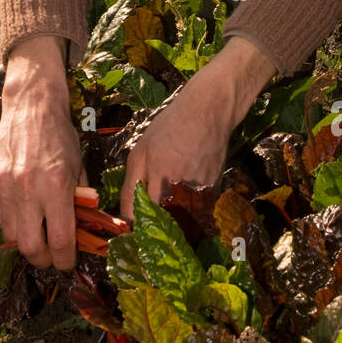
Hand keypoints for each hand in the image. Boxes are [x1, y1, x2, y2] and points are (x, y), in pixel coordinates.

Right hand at [0, 35, 87, 270]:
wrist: (31, 108)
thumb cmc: (60, 138)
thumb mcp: (79, 170)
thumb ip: (79, 204)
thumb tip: (80, 237)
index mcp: (56, 185)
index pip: (60, 240)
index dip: (65, 260)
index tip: (67, 263)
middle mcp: (26, 187)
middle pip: (29, 246)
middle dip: (42, 259)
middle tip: (49, 257)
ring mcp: (1, 184)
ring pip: (9, 235)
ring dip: (24, 238)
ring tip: (35, 229)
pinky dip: (8, 220)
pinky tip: (19, 208)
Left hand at [120, 37, 276, 220]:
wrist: (208, 112)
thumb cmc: (169, 128)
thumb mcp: (140, 151)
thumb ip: (131, 186)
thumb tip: (125, 218)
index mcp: (159, 175)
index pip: (143, 215)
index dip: (135, 225)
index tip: (130, 230)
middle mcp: (181, 186)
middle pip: (164, 223)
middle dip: (154, 227)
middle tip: (146, 225)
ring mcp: (201, 191)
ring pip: (182, 221)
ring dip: (172, 222)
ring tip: (166, 214)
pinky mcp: (216, 192)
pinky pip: (198, 212)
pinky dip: (189, 212)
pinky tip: (184, 200)